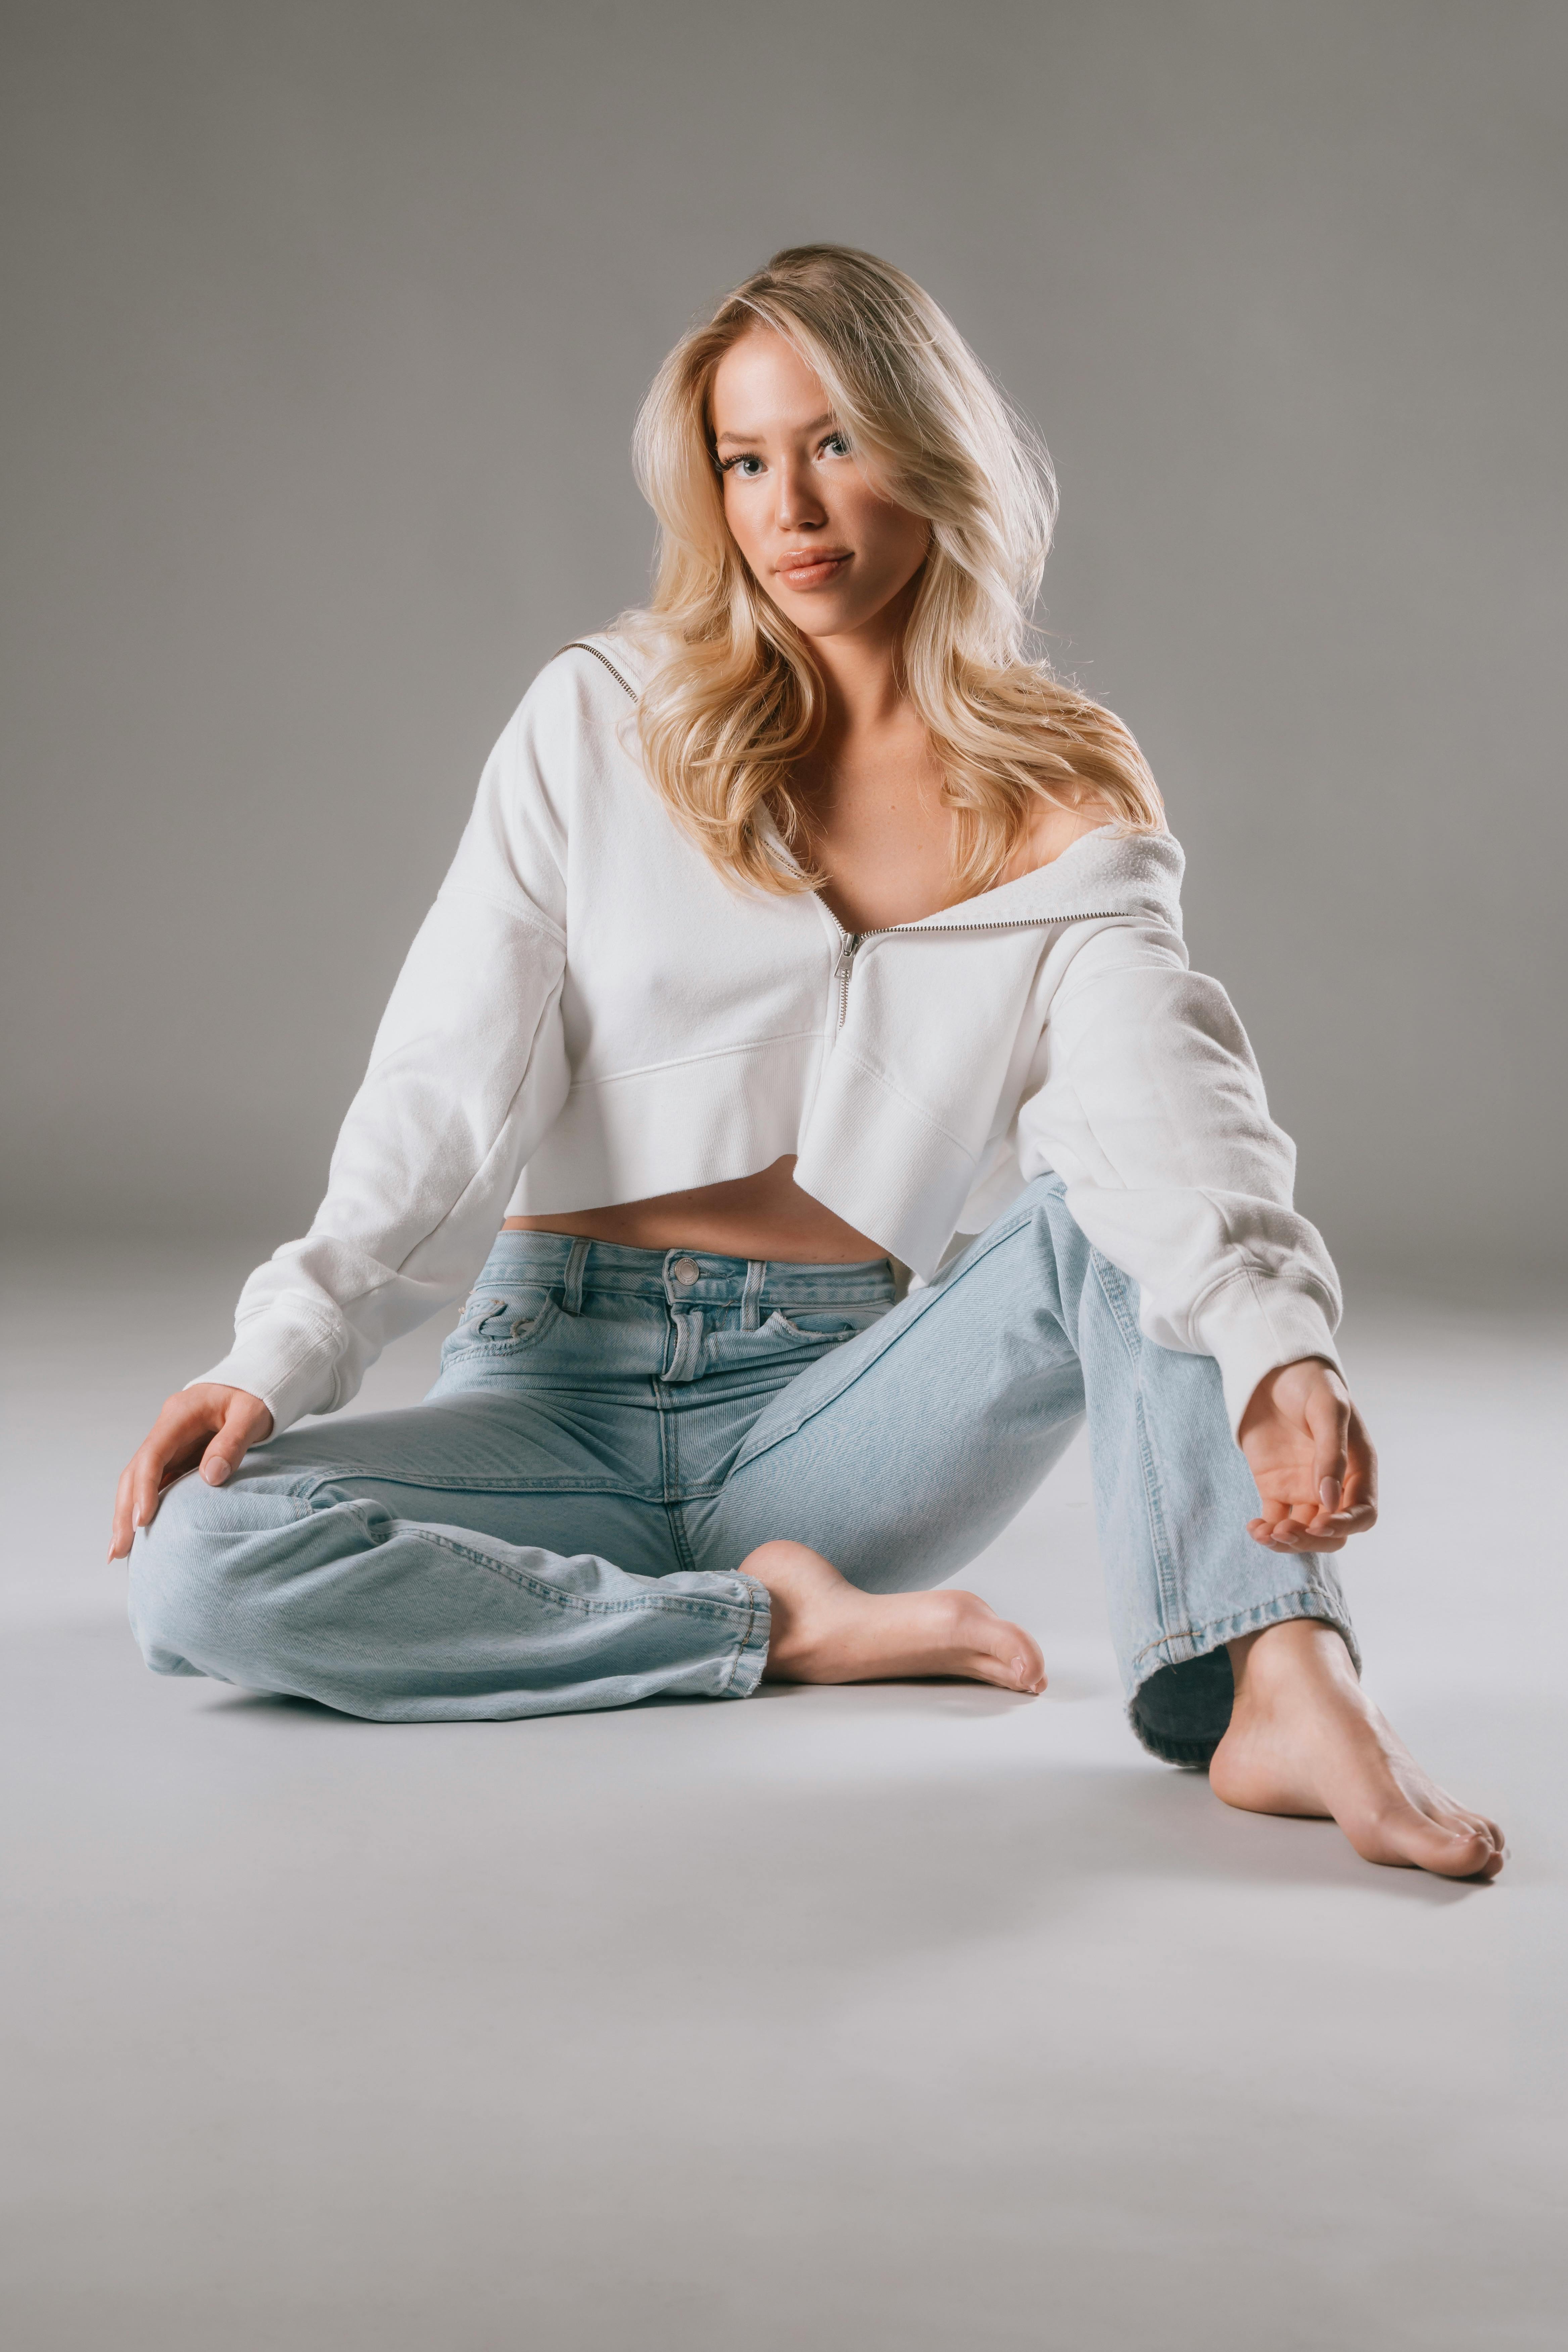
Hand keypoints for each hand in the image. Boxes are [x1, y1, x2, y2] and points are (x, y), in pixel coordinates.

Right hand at [109, 1384, 272, 1561]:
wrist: (255, 1383)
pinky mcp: (177, 1455)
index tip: (143, 1522)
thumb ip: (233, 1442)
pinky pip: (156, 1482)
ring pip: (139, 1480)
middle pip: (135, 1472)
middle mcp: (167, 1430)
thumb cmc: (254, 1396)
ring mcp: (169, 1443)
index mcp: (179, 1415)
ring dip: (128, 1513)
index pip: (152, 1455)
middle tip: (119, 1550)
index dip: (145, 1489)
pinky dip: (146, 1506)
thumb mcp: (251, 1415)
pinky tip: (141, 1532)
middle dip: (124, 1511)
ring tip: (120, 1551)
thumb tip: (212, 1477)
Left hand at [1238, 1357, 1377, 1553]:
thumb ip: (1332, 1454)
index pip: (1362, 1513)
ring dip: (1287, 1541)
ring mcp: (1304, 1489)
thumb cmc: (1311, 1383)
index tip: (1319, 1525)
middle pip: (1332, 1532)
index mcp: (1358, 1469)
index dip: (1345, 1525)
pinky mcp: (1276, 1488)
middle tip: (1285, 1532)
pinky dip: (1267, 1532)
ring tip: (1265, 1533)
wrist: (1274, 1370)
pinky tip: (1254, 1528)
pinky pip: (1275, 1521)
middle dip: (1311, 1541)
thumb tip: (1330, 1501)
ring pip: (1303, 1532)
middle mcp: (1334, 1485)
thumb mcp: (1328, 1410)